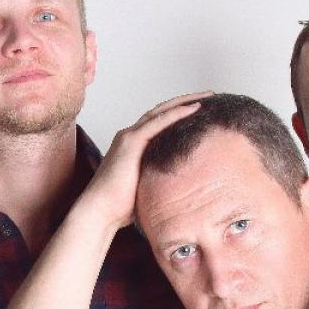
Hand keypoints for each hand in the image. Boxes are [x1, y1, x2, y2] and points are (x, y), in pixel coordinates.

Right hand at [79, 92, 211, 231]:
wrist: (100, 212)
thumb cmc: (119, 209)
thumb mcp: (146, 189)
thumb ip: (158, 182)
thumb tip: (179, 194)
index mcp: (132, 148)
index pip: (158, 125)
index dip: (178, 116)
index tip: (200, 114)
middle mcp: (129, 137)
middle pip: (161, 112)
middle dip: (185, 103)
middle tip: (209, 97)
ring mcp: (129, 137)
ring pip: (161, 111)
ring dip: (185, 102)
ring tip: (207, 96)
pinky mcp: (131, 142)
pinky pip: (158, 122)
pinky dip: (177, 113)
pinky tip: (194, 108)